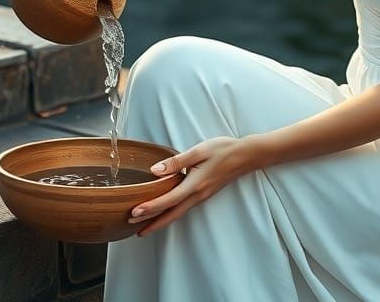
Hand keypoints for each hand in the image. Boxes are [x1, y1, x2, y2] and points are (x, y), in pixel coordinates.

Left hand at [128, 136, 257, 236]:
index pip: (168, 200)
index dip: (150, 208)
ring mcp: (201, 197)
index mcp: (194, 185)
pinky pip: (183, 208)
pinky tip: (165, 211)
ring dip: (160, 220)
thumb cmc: (223, 150)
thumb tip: (155, 171)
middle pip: (171, 214)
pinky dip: (170, 213)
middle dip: (152, 223)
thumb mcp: (198, 151)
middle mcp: (197, 196)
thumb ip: (176, 162)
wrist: (245, 156)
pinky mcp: (203, 194)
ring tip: (145, 225)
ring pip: (177, 213)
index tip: (134, 213)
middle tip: (134, 229)